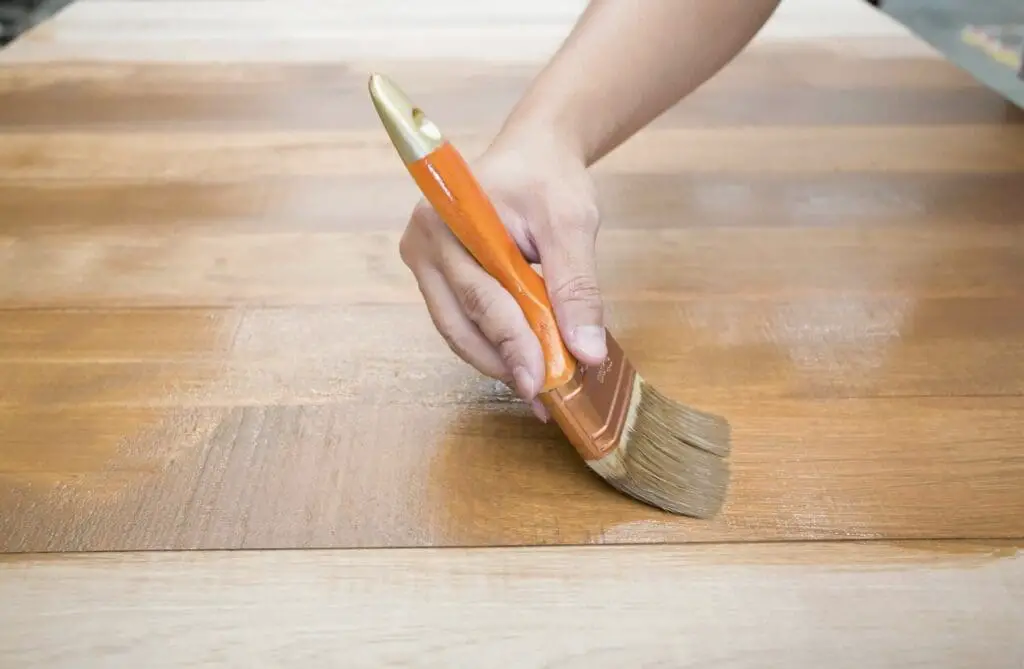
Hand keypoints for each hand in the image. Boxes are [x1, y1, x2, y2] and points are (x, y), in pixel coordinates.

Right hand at [398, 131, 607, 420]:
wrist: (534, 153)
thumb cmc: (548, 178)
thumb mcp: (572, 225)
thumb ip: (577, 288)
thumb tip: (586, 352)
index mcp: (445, 220)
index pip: (481, 297)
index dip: (512, 345)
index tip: (542, 382)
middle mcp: (422, 244)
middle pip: (460, 323)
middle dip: (504, 362)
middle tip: (542, 397)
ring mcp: (425, 263)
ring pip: (458, 330)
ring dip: (498, 360)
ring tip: (539, 387)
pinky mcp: (439, 278)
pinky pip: (463, 321)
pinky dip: (495, 344)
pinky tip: (527, 361)